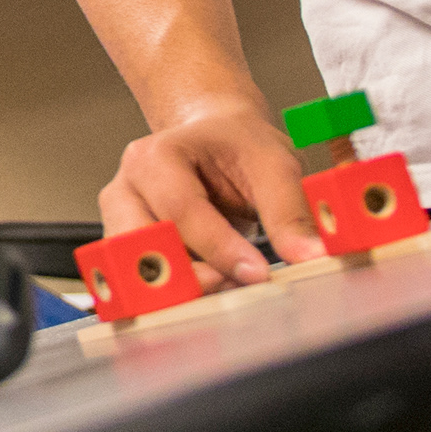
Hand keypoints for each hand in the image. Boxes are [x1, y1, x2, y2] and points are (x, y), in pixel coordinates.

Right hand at [100, 98, 329, 287]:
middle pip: (141, 244)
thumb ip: (289, 210)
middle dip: (186, 274)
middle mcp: (127, 189)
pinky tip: (213, 283)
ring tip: (227, 283)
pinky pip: (144, 282)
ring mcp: (121, 221)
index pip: (180, 209)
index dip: (218, 247)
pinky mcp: (127, 248)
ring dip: (179, 287)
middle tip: (232, 283)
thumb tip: (309, 254)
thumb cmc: (237, 146)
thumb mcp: (273, 164)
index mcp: (156, 156)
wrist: (215, 140)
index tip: (257, 273)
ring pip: (134, 271)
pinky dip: (177, 291)